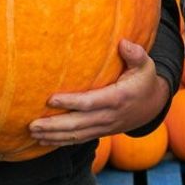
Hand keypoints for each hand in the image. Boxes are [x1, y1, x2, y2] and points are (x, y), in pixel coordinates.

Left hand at [29, 39, 169, 145]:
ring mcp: (104, 127)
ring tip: (33, 132)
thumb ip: (135, 54)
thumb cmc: (144, 81)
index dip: (70, 102)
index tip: (50, 99)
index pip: (90, 103)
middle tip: (32, 124)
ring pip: (76, 135)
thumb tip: (123, 43)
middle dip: (54, 125)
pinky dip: (60, 142)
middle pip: (78, 124)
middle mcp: (109, 116)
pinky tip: (44, 141)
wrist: (151, 107)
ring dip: (53, 136)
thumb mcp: (145, 65)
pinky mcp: (100, 132)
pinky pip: (78, 140)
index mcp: (118, 98)